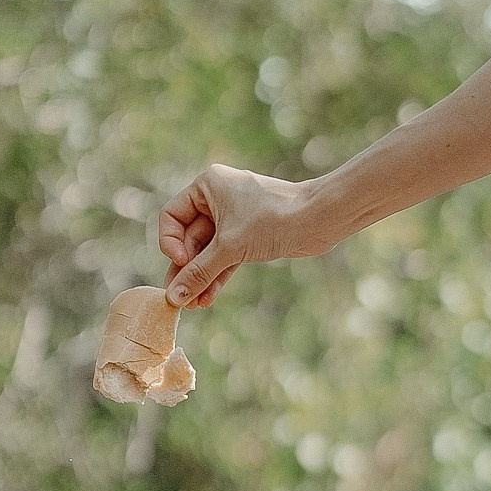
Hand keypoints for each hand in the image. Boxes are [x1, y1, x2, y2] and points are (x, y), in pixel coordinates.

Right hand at [159, 162, 325, 305]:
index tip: (182, 262)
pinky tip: (208, 299)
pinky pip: (225, 257)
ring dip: (201, 277)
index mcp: (207, 185)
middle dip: (187, 269)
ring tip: (194, 306)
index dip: (170, 242)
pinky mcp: (248, 236)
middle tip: (178, 298)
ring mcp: (233, 218)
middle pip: (188, 238)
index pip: (172, 216)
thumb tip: (174, 297)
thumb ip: (199, 272)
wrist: (320, 219)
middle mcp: (217, 198)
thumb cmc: (274, 219)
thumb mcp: (230, 247)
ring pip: (208, 251)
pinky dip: (217, 275)